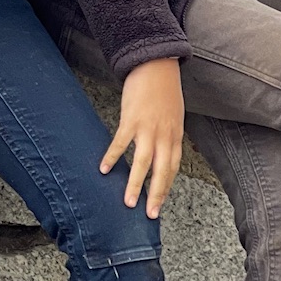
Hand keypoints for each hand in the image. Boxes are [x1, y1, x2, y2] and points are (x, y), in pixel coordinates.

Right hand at [102, 58, 182, 217]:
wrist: (156, 65)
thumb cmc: (164, 89)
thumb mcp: (174, 115)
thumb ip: (168, 134)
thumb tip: (162, 149)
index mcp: (176, 137)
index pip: (172, 170)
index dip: (165, 189)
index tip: (158, 204)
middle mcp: (165, 137)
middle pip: (161, 173)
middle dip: (155, 195)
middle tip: (149, 214)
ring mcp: (148, 129)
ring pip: (142, 164)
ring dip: (135, 184)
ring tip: (128, 202)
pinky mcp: (131, 120)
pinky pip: (121, 143)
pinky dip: (112, 157)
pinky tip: (104, 168)